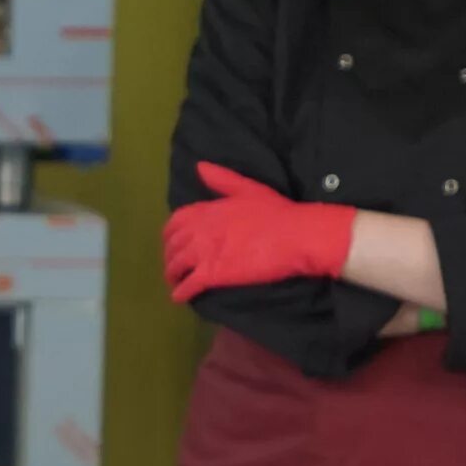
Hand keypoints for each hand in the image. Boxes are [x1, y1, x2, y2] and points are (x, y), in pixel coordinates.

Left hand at [162, 163, 357, 302]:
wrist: (296, 235)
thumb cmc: (278, 212)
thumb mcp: (249, 188)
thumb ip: (222, 180)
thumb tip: (200, 167)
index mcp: (208, 209)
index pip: (176, 221)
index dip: (171, 234)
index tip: (173, 242)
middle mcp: (200, 230)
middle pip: (173, 245)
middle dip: (169, 256)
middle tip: (174, 265)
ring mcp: (204, 252)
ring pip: (176, 266)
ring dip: (172, 276)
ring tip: (175, 283)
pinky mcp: (212, 274)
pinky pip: (188, 285)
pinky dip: (180, 293)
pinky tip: (179, 298)